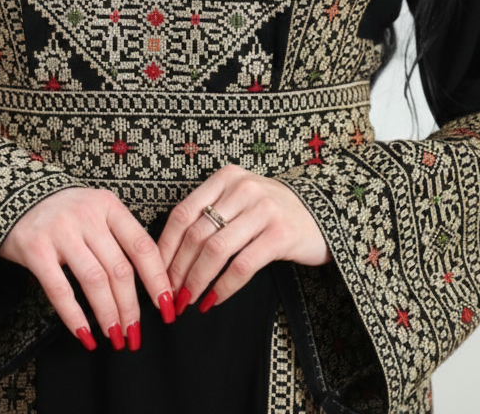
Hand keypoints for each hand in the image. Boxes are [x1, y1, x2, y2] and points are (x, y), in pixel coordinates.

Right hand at [0, 187, 174, 350]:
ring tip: (115, 337)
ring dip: (108, 315)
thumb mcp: (94, 211)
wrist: (12, 196)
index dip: (157, 280)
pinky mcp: (35, 248)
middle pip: (120, 269)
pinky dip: (74, 316)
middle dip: (132, 308)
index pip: (142, 246)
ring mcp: (60, 231)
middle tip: (136, 334)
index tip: (166, 305)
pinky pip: (60, 289)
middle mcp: (87, 215)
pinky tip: (85, 334)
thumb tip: (150, 281)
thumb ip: (118, 236)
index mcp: (108, 206)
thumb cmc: (62, 211)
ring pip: (94, 281)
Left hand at [156, 165, 330, 314]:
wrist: (323, 214)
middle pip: (196, 234)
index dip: (165, 247)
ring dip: (197, 281)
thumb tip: (170, 255)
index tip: (156, 273)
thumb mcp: (239, 201)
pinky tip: (214, 299)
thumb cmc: (272, 212)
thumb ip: (210, 216)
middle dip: (178, 270)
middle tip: (170, 295)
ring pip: (215, 251)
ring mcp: (263, 210)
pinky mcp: (280, 234)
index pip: (183, 213)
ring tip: (188, 301)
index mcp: (225, 178)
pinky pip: (242, 266)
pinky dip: (223, 287)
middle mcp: (242, 188)